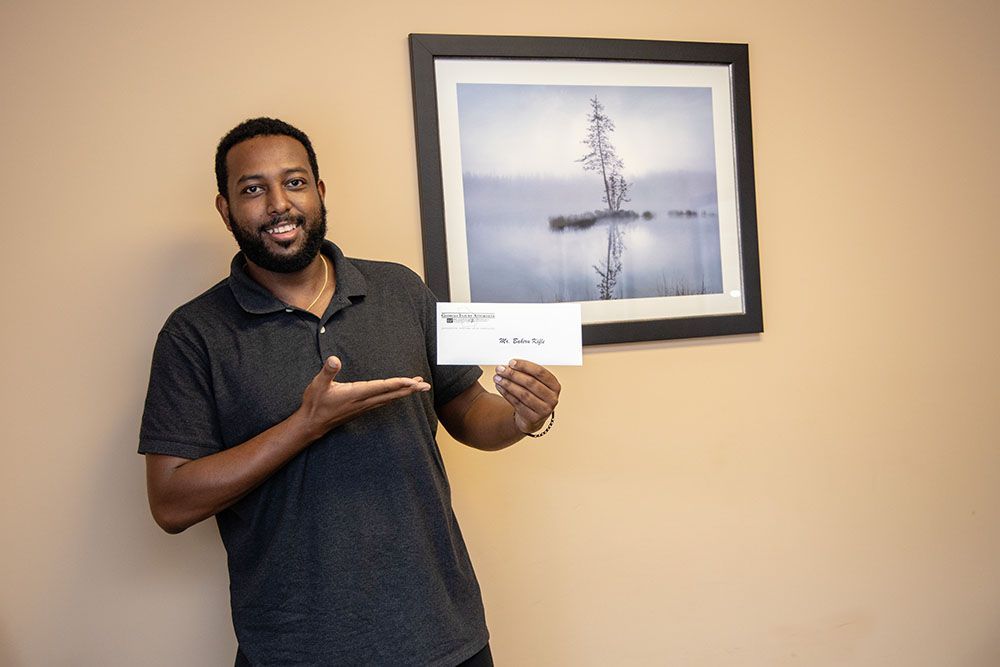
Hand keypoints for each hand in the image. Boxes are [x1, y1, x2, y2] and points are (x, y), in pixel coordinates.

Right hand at [297, 356, 429, 438]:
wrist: (313, 423)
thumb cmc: (315, 403)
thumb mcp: (318, 384)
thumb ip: (327, 371)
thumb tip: (334, 359)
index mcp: (356, 393)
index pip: (382, 387)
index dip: (399, 384)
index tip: (413, 381)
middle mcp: (364, 401)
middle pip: (391, 394)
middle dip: (409, 389)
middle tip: (425, 385)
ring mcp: (364, 407)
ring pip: (389, 399)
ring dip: (404, 393)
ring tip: (418, 386)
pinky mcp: (362, 409)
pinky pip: (384, 402)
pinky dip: (394, 396)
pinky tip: (399, 394)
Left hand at [492, 359, 560, 434]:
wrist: (533, 418)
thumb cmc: (533, 396)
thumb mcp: (536, 384)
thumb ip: (527, 374)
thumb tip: (509, 365)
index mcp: (555, 386)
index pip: (540, 372)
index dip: (525, 366)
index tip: (511, 362)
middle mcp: (552, 398)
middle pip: (531, 383)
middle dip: (513, 374)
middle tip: (500, 369)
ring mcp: (544, 410)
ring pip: (523, 394)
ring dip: (508, 384)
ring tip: (497, 378)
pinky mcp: (533, 418)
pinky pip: (517, 403)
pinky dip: (506, 394)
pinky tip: (500, 387)